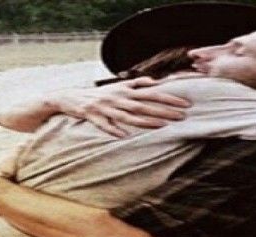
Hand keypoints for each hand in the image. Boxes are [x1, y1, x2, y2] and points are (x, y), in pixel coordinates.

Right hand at [48, 77, 190, 136]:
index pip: (152, 94)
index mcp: (125, 91)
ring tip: (163, 126)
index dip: (169, 98)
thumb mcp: (118, 86)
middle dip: (164, 111)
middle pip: (145, 106)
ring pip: (128, 116)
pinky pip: (105, 126)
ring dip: (146, 121)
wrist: (69, 98)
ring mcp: (105, 108)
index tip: (186, 104)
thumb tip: (155, 82)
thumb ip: (137, 84)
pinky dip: (114, 130)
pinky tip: (124, 136)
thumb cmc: (100, 94)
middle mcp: (118, 98)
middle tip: (182, 116)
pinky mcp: (93, 117)